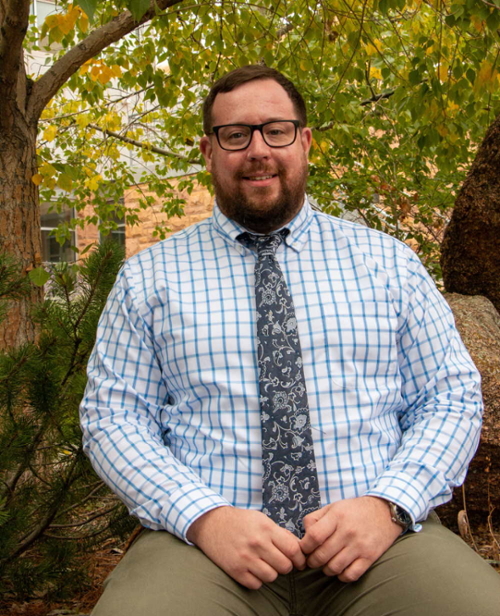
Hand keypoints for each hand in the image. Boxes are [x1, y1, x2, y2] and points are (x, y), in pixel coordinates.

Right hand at [186, 506, 305, 588]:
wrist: (211, 524)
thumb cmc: (240, 521)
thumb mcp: (261, 519)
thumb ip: (280, 533)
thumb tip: (300, 549)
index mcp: (266, 528)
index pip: (293, 549)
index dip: (300, 558)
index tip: (299, 560)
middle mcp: (256, 543)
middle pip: (285, 566)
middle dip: (286, 565)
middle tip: (279, 561)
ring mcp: (245, 558)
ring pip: (272, 577)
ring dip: (271, 572)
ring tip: (264, 563)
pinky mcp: (235, 570)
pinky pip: (256, 584)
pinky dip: (257, 579)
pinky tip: (253, 569)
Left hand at [299, 496, 402, 582]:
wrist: (384, 512)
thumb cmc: (354, 510)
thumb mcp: (333, 507)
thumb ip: (315, 518)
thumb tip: (304, 536)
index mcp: (337, 516)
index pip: (314, 536)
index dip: (305, 547)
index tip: (304, 549)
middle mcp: (348, 531)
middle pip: (322, 555)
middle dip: (313, 561)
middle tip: (313, 560)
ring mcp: (360, 545)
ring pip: (334, 567)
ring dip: (326, 569)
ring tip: (325, 564)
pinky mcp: (370, 557)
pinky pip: (351, 575)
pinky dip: (342, 576)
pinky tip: (340, 569)